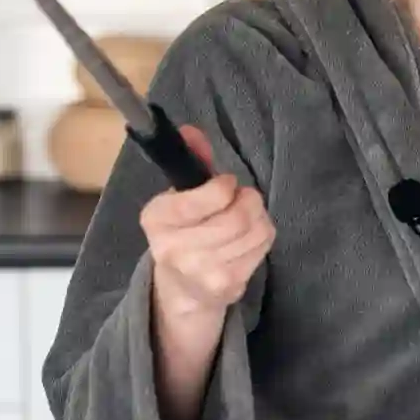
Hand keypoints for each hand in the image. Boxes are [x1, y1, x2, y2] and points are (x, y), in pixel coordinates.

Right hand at [140, 124, 274, 320]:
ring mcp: (202, 271)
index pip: (211, 195)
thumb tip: (191, 130)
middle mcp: (174, 248)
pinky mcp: (227, 285)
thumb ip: (192, 162)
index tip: (226, 184)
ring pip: (256, 230)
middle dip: (248, 200)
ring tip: (246, 216)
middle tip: (242, 199)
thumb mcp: (179, 196)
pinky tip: (247, 237)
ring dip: (259, 217)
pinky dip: (262, 235)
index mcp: (157, 218)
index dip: (226, 186)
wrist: (182, 289)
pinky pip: (263, 246)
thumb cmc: (185, 231)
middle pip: (238, 216)